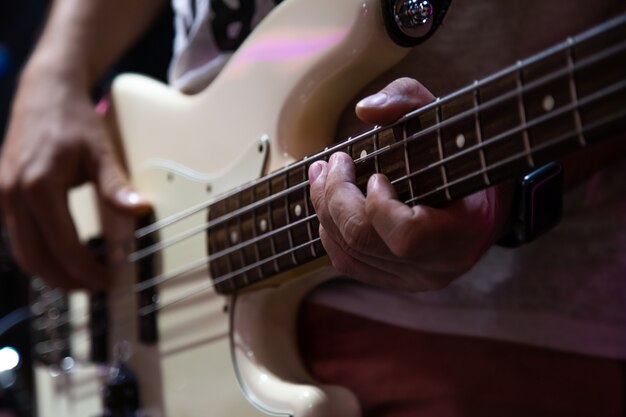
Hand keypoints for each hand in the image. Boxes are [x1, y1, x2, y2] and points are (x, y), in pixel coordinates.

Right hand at [0, 69, 147, 289]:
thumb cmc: (74, 120)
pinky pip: (16, 236)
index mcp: (39, 186)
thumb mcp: (100, 151)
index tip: (109, 280)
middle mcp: (13, 194)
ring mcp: (2, 195)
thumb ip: (115, 186)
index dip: (86, 270)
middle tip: (96, 287)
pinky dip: (37, 253)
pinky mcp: (2, 194)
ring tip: (81, 278)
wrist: (45, 91)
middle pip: (35, 258)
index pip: (63, 246)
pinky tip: (61, 255)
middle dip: (66, 280)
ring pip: (21, 251)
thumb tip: (141, 211)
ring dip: (50, 271)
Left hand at [308, 78, 511, 291]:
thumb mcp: (446, 119)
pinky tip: (328, 204)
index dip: (379, 205)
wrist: (484, 204)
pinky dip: (329, 230)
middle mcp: (435, 268)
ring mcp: (412, 280)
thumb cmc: (463, 157)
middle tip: (332, 162)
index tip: (376, 174)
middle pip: (363, 240)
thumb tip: (365, 109)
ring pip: (348, 253)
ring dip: (324, 208)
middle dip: (335, 196)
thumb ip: (408, 99)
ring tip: (320, 174)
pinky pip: (346, 263)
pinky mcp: (393, 281)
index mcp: (461, 235)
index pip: (407, 235)